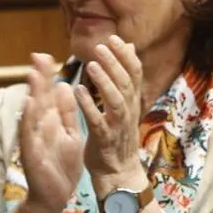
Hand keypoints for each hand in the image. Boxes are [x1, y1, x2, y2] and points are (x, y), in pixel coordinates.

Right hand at [15, 53, 83, 212]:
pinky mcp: (31, 154)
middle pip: (39, 98)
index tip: (47, 55)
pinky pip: (29, 134)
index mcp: (51, 122)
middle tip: (38, 55)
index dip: (48, 74)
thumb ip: (67, 112)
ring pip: (32, 113)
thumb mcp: (70, 134)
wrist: (54, 197)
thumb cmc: (62, 167)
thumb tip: (65, 85)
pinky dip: (28, 119)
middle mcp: (40, 127)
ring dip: (31, 93)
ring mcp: (33, 140)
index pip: (49, 94)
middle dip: (39, 77)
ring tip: (32, 74)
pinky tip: (28, 105)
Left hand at [73, 36, 148, 190]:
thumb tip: (130, 48)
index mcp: (132, 103)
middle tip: (101, 46)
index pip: (135, 74)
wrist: (118, 173)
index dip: (126, 56)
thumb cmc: (118, 137)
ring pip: (116, 101)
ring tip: (92, 65)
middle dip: (115, 63)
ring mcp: (118, 127)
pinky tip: (78, 91)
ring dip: (105, 82)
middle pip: (126, 83)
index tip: (114, 38)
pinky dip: (89, 106)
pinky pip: (98, 122)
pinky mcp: (105, 141)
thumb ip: (125, 79)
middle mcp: (128, 112)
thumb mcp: (124, 105)